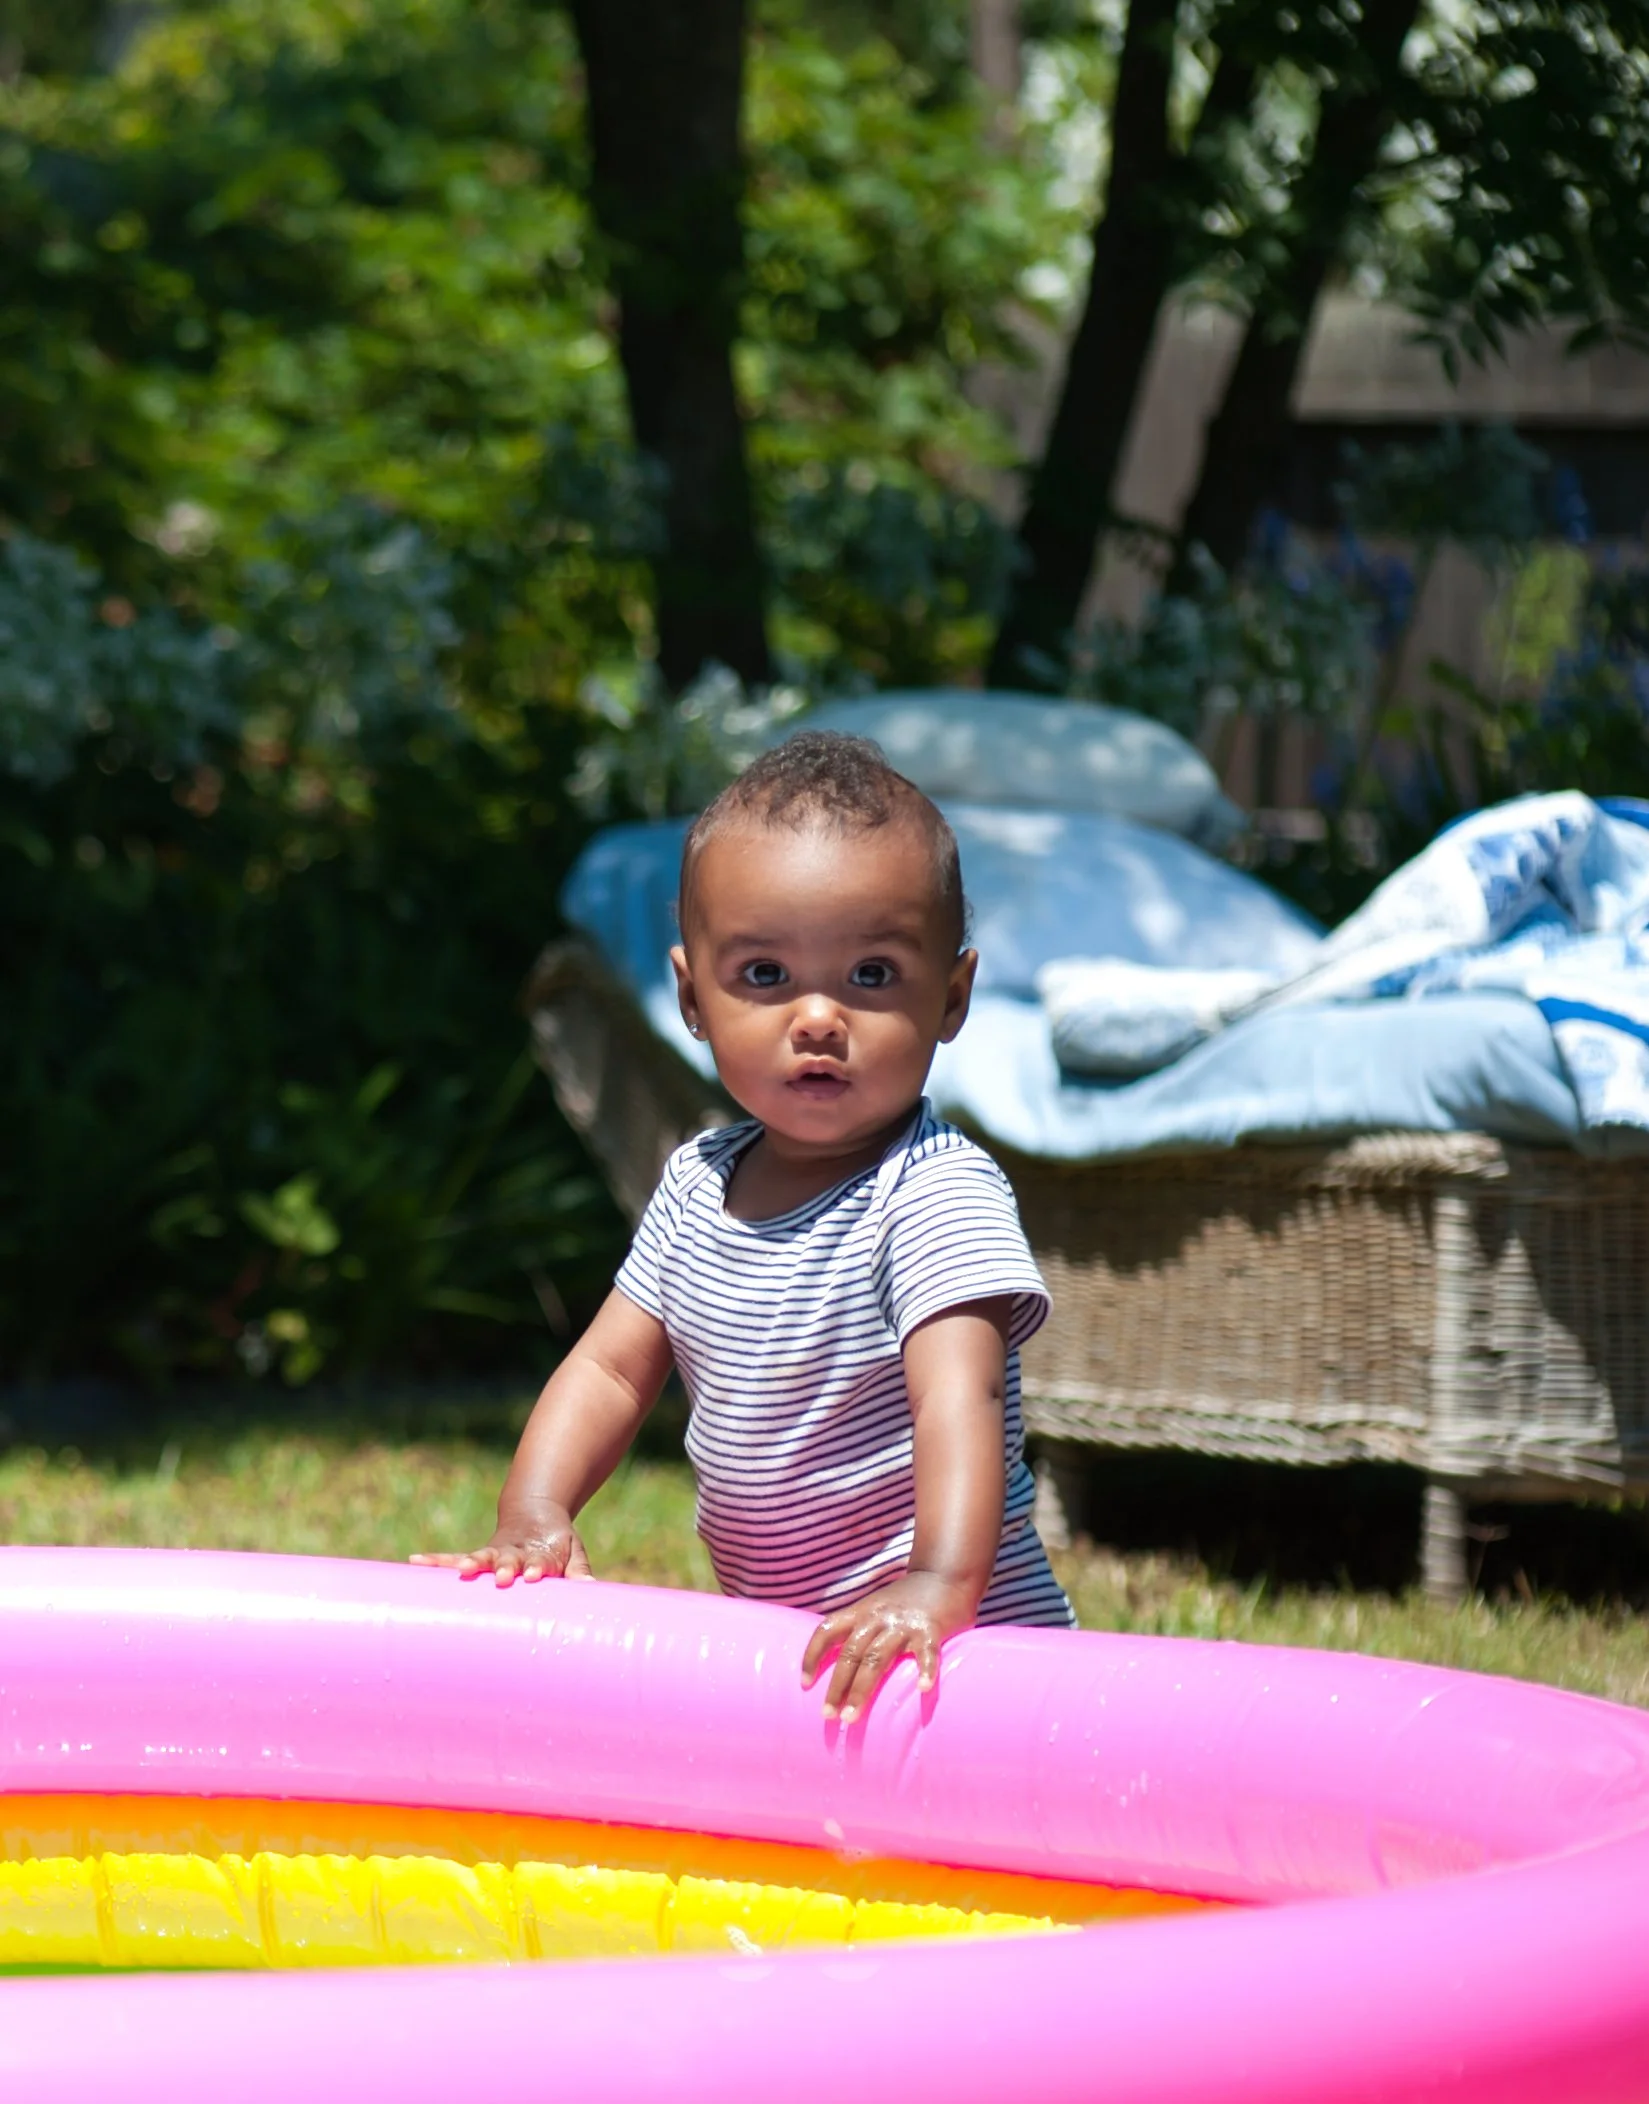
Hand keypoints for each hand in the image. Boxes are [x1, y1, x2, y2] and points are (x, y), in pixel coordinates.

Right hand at [410, 1504, 592, 1585]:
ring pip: (479, 1557)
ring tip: (459, 1569)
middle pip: (507, 1560)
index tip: (536, 1574)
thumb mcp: (573, 1553)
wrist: (535, 1514)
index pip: (538, 1562)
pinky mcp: (478, 1557)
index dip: (536, 1568)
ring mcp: (493, 1554)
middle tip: (501, 1576)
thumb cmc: (556, 1544)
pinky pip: (451, 1559)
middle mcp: (512, 1554)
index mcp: (538, 1555)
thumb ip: (579, 1571)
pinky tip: (414, 1562)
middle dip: (503, 1568)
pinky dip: (435, 1561)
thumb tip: (593, 1588)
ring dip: (468, 1563)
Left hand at [800, 1572, 975, 1722]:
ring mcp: (904, 1623)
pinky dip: (925, 1670)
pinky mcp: (931, 1629)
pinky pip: (927, 1652)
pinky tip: (923, 1689)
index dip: (812, 1655)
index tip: (804, 1684)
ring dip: (861, 1689)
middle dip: (836, 1686)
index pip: (827, 1630)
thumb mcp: (876, 1606)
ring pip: (876, 1658)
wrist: (944, 1575)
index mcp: (861, 1611)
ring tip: (851, 1718)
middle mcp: (878, 1616)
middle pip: (850, 1653)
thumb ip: (860, 1629)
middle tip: (828, 1715)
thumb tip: (840, 1667)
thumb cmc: (907, 1600)